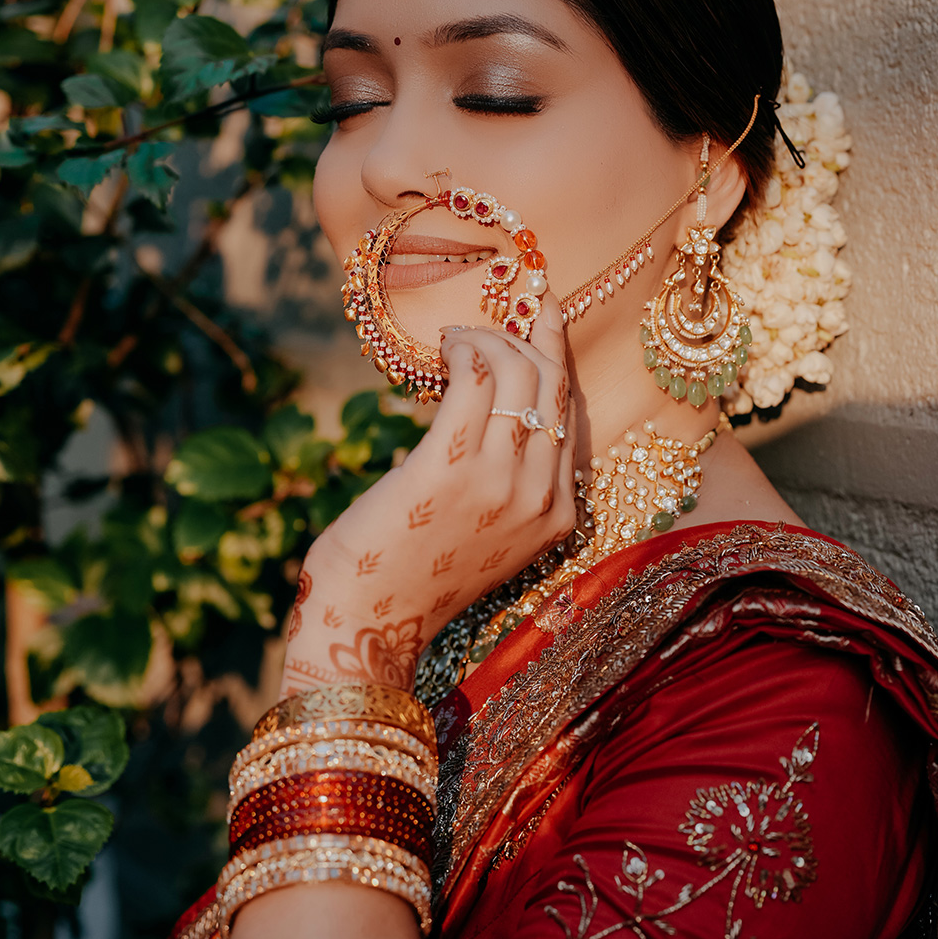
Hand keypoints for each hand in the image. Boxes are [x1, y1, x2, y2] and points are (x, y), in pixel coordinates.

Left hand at [280, 295, 575, 695]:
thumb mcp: (488, 534)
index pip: (570, 414)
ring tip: (460, 339)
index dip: (556, 355)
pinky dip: (465, 350)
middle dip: (527, 337)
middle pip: (552, 387)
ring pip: (518, 375)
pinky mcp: (451, 468)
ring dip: (488, 340)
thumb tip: (494, 402)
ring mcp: (500, 484)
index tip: (545, 313)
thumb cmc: (415, 573)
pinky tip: (446, 349)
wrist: (367, 625)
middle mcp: (540, 498)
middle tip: (497, 315)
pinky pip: (476, 381)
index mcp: (559, 517)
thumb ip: (509, 482)